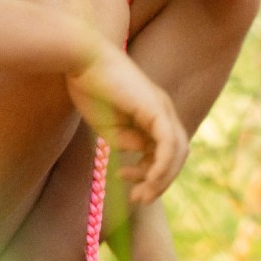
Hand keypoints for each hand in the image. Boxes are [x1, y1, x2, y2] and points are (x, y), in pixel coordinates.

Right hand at [65, 39, 188, 203]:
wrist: (82, 61)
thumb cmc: (90, 88)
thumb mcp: (109, 125)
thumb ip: (126, 141)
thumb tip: (143, 154)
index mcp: (153, 114)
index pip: (165, 150)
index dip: (150, 172)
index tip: (122, 178)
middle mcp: (164, 111)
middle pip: (176, 154)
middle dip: (160, 181)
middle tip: (139, 199)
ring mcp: (163, 109)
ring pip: (177, 152)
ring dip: (162, 179)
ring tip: (140, 195)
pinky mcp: (156, 109)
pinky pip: (168, 143)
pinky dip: (163, 165)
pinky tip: (151, 179)